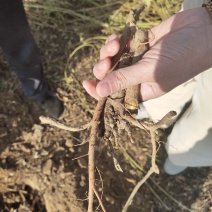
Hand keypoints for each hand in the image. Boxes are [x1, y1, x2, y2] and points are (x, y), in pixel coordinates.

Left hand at [83, 8, 211, 100]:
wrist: (201, 32)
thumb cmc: (180, 58)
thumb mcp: (149, 73)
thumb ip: (123, 80)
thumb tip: (99, 90)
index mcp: (140, 90)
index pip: (114, 96)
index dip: (99, 92)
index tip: (86, 84)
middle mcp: (136, 77)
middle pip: (109, 76)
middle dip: (103, 69)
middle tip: (106, 62)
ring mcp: (136, 59)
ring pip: (112, 59)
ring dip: (108, 52)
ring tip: (115, 44)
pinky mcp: (138, 43)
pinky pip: (119, 44)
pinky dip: (115, 41)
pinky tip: (117, 37)